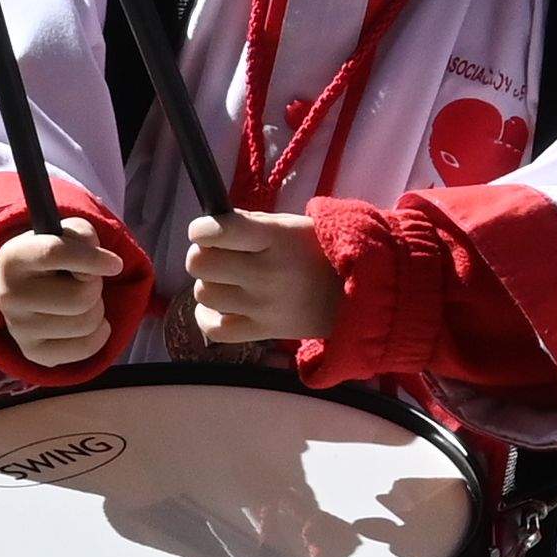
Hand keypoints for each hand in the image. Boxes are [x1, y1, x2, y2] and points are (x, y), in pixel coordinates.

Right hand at [0, 219, 125, 365]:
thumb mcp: (64, 232)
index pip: (54, 253)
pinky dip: (99, 334)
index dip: (91, 258)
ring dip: (96, 309)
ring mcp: (18, 329)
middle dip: (95, 287)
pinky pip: (86, 349)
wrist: (28, 286)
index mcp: (12, 257)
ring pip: (86, 323)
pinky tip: (86, 322)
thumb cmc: (52, 257)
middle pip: (80, 297)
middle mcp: (8, 295)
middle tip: (85, 281)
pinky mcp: (33, 352)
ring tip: (80, 300)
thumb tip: (106, 263)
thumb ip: (82, 234)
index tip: (114, 264)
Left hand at [184, 209, 341, 347]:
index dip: (201, 230)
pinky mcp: (263, 332)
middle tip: (217, 256)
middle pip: (200, 264)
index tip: (205, 231)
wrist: (356, 294)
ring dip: (209, 284)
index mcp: (273, 239)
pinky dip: (207, 317)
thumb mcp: (290, 225)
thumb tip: (211, 228)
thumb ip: (250, 224)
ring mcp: (263, 306)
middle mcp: (265, 273)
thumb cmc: (318, 252)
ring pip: (204, 294)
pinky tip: (216, 306)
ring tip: (227, 280)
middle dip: (202, 256)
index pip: (216, 232)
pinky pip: (214, 329)